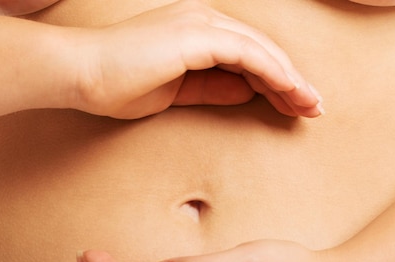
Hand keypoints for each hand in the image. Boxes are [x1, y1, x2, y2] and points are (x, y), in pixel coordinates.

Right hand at [63, 0, 322, 118]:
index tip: (294, 106)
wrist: (81, 74)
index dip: (274, 81)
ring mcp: (200, 24)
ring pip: (261, 50)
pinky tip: (290, 92)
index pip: (247, 56)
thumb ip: (212, 89)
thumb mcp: (176, 93)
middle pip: (261, 50)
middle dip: (290, 81)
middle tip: (314, 109)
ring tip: (310, 106)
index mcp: (195, 33)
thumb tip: (248, 93)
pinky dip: (273, 73)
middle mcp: (202, 20)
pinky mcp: (196, 34)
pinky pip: (248, 54)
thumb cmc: (117, 86)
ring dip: (289, 79)